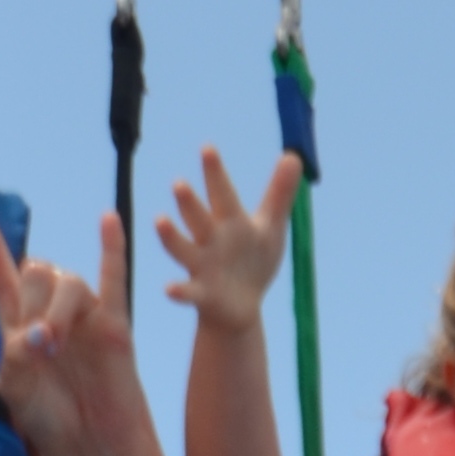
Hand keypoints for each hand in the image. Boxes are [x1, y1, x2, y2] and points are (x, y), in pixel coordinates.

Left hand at [0, 177, 171, 455]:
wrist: (93, 451)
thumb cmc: (50, 424)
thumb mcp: (16, 391)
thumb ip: (18, 357)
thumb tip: (41, 334)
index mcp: (14, 321)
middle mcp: (47, 310)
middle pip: (35, 270)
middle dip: (32, 300)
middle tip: (41, 346)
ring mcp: (82, 316)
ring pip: (68, 281)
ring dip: (59, 308)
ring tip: (58, 346)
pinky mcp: (114, 327)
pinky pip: (113, 278)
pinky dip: (111, 249)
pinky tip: (108, 220)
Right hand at [157, 143, 298, 333]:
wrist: (241, 307)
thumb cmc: (253, 261)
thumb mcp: (270, 227)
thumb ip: (280, 193)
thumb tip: (294, 155)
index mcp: (229, 222)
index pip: (222, 194)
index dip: (215, 173)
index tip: (207, 148)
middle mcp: (210, 240)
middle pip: (198, 217)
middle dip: (189, 202)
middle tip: (179, 184)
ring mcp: (203, 266)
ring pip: (183, 248)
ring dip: (171, 236)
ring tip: (160, 220)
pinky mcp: (202, 294)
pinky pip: (188, 292)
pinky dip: (179, 291)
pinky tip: (169, 289)